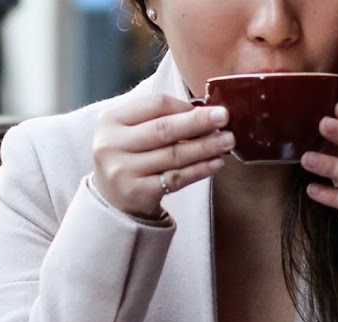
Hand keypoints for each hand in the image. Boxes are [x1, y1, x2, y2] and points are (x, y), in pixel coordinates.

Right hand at [92, 95, 233, 219]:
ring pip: (173, 155)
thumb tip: (205, 112)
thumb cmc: (129, 157)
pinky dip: (199, 170)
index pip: (155, 105)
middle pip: (163, 129)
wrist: (112, 199)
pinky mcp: (137, 192)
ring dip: (205, 147)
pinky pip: (175, 178)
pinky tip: (216, 163)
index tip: (208, 108)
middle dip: (198, 122)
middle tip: (224, 117)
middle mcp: (111, 144)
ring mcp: (123, 170)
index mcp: (111, 120)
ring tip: (227, 141)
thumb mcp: (131, 131)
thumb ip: (159, 118)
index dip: (185, 106)